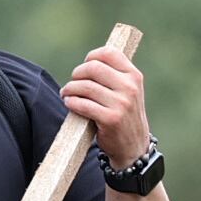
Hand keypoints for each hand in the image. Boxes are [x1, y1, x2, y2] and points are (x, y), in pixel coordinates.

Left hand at [63, 45, 151, 170]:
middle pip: (93, 68)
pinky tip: (69, 103)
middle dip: (77, 74)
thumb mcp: (129, 92)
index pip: (109, 53)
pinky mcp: (111, 119)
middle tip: (72, 83)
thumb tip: (89, 61)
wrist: (133, 147)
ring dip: (70, 89)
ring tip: (66, 94)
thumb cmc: (125, 116)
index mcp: (134, 76)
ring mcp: (122, 104)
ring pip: (86, 86)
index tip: (84, 67)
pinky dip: (72, 102)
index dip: (91, 57)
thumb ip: (115, 75)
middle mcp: (130, 87)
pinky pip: (84, 104)